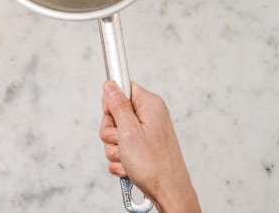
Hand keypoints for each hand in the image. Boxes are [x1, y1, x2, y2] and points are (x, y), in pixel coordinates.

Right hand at [99, 81, 199, 212]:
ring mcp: (146, 133)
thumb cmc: (154, 165)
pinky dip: (121, 159)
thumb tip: (110, 84)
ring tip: (128, 157)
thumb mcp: (129, 131)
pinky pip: (121, 148)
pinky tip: (130, 166)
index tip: (113, 117)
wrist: (169, 193)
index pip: (122, 88)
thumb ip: (117, 105)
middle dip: (111, 132)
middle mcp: (149, 116)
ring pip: (115, 133)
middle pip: (115, 113)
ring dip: (115, 148)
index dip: (112, 103)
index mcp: (150, 105)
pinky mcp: (142, 147)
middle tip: (121, 142)